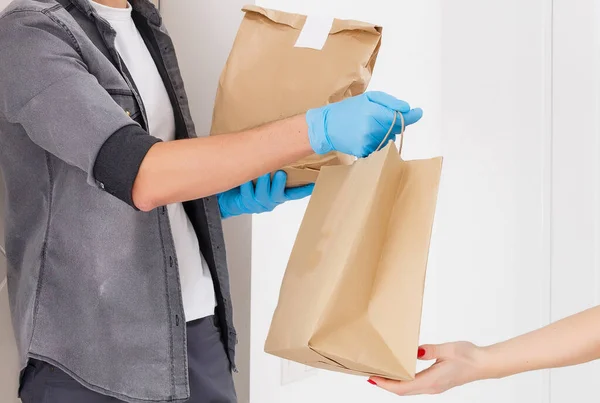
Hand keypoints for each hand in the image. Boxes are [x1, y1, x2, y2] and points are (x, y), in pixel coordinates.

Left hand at [218, 171, 313, 218]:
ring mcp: (259, 203)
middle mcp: (271, 200)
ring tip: (263, 173)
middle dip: (280, 184)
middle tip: (281, 173)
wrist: (229, 198)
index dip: (305, 189)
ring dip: (263, 183)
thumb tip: (282, 144)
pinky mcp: (246, 204)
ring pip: (263, 195)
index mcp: (279, 194)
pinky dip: (246, 185)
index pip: (295, 193)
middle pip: (279, 195)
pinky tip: (245, 179)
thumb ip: (273, 166)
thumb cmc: (249, 183)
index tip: (315, 183)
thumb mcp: (263, 175)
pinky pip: (247, 194)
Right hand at [306, 91, 422, 157]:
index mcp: (372, 112)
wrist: (326, 126)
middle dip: (393, 123)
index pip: (399, 116)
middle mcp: (371, 128)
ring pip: (389, 139)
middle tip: (379, 117)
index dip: (411, 115)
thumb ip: (389, 102)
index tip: (418, 112)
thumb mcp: (368, 98)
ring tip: (370, 127)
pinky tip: (366, 136)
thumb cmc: (348, 110)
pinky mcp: (363, 151)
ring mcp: (367, 142)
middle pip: (395, 129)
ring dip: (385, 134)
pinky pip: (380, 148)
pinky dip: (377, 142)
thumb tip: (407, 109)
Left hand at [368, 342, 486, 395]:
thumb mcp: (448, 349)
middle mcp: (431, 387)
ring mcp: (434, 387)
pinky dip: (403, 382)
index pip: (403, 387)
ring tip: (381, 373)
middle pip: (402, 391)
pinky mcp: (437, 383)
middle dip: (385, 384)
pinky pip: (415, 386)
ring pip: (408, 390)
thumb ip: (431, 350)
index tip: (372, 378)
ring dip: (394, 384)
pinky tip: (399, 373)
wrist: (485, 364)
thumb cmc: (468, 356)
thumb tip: (416, 352)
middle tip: (370, 374)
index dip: (386, 384)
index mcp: (432, 381)